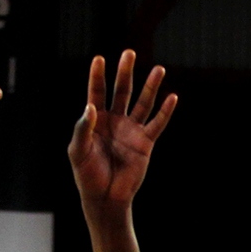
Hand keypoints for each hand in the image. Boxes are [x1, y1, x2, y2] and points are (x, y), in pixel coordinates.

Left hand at [68, 51, 177, 206]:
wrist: (105, 198)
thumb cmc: (87, 175)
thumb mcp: (78, 151)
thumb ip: (83, 128)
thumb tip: (91, 106)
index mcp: (96, 120)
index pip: (97, 92)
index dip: (98, 76)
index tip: (99, 59)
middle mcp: (115, 120)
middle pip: (122, 90)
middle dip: (125, 72)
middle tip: (129, 53)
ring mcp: (131, 130)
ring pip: (143, 103)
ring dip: (150, 86)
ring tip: (158, 68)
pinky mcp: (145, 143)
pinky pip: (157, 124)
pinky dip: (165, 111)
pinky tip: (172, 97)